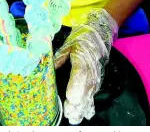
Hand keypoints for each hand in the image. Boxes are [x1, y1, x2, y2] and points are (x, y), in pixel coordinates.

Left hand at [54, 9, 117, 124]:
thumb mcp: (69, 44)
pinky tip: (85, 114)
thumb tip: (50, 68)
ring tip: (74, 118)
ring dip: (82, 107)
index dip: (75, 88)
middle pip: (85, 89)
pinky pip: (93, 94)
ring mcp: (95, 76)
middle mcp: (91, 70)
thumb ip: (60, 57)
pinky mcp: (97, 79)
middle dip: (77, 103)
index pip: (80, 76)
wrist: (99, 32)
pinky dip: (89, 105)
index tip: (69, 98)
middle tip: (69, 114)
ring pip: (89, 94)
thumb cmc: (81, 37)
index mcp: (83, 59)